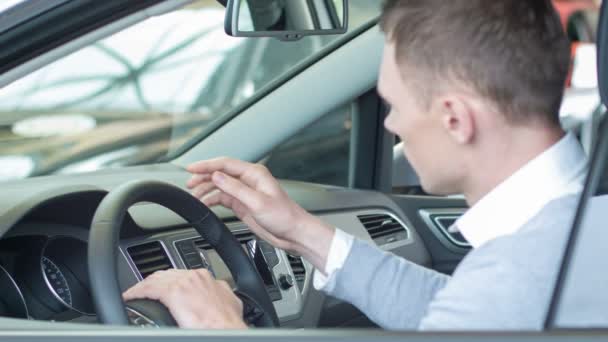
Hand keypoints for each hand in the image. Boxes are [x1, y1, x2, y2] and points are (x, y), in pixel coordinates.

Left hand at [122, 269, 246, 328]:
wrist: (227, 330)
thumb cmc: (228, 323)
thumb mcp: (229, 303)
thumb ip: (220, 294)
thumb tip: (218, 297)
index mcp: (205, 278)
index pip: (179, 275)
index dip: (167, 282)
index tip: (161, 289)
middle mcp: (194, 276)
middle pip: (165, 275)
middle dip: (153, 283)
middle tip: (143, 293)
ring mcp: (183, 282)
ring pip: (155, 279)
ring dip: (144, 287)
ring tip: (135, 295)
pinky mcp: (173, 292)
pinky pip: (148, 289)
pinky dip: (137, 292)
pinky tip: (131, 297)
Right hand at [186, 157, 333, 270]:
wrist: (293, 233)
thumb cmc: (284, 216)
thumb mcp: (257, 202)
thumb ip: (235, 188)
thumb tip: (217, 176)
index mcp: (254, 174)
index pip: (225, 164)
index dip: (206, 165)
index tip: (191, 168)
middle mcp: (249, 180)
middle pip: (220, 173)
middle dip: (203, 177)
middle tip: (189, 183)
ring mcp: (245, 192)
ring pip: (220, 186)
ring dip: (206, 189)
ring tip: (194, 195)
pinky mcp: (243, 204)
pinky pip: (223, 198)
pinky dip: (212, 199)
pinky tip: (204, 204)